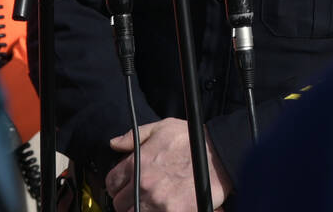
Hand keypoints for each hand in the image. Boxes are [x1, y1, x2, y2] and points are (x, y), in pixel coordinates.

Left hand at [106, 117, 232, 211]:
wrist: (220, 157)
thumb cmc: (192, 141)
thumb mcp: (162, 128)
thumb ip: (134, 136)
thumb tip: (114, 144)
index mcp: (138, 163)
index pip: (112, 182)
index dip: (117, 185)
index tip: (124, 186)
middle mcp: (144, 184)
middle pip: (120, 204)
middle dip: (127, 199)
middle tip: (140, 196)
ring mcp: (157, 202)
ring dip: (140, 209)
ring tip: (151, 203)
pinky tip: (163, 207)